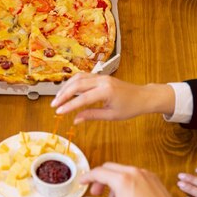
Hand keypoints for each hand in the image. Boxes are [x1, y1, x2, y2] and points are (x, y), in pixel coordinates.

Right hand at [51, 73, 175, 123]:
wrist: (142, 96)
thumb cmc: (130, 107)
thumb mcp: (111, 115)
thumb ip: (92, 115)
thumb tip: (75, 120)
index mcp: (106, 91)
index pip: (82, 99)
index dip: (69, 106)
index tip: (58, 112)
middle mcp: (102, 81)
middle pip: (77, 85)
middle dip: (63, 95)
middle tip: (54, 105)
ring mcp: (101, 76)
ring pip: (78, 78)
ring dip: (66, 87)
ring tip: (58, 98)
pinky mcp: (100, 76)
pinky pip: (83, 76)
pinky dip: (73, 82)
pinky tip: (67, 90)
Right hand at [81, 163, 195, 196]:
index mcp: (121, 180)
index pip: (98, 172)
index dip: (87, 177)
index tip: (82, 182)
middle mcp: (132, 172)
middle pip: (109, 168)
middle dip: (100, 179)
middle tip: (96, 193)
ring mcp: (144, 173)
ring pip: (121, 171)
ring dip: (113, 182)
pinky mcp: (152, 177)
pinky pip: (133, 174)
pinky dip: (125, 182)